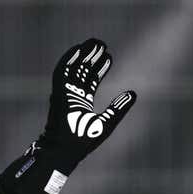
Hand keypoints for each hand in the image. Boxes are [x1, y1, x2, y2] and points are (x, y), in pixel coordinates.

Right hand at [43, 38, 135, 157]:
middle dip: (92, 57)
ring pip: (73, 68)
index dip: (99, 69)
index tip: (109, 57)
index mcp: (81, 103)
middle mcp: (72, 96)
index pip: (90, 81)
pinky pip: (62, 72)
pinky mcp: (59, 93)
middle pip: (82, 71)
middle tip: (102, 44)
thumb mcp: (107, 122)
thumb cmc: (82, 142)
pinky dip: (69, 59)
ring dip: (82, 54)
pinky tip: (79, 49)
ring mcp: (64, 94)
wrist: (65, 151)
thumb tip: (134, 93)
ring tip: (94, 43)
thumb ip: (118, 108)